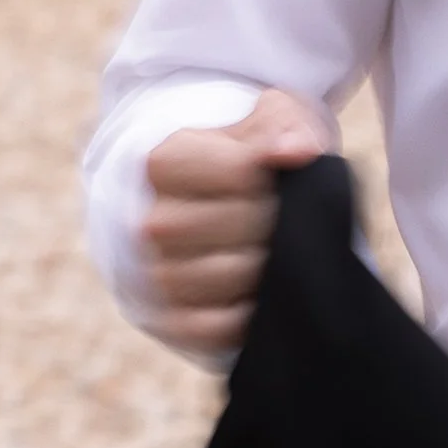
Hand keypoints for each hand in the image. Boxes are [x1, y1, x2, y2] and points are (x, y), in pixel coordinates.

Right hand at [140, 88, 331, 355]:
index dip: (274, 178)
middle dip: (276, 222)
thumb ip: (284, 128)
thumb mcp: (270, 120)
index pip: (242, 174)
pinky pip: (217, 327)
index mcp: (165, 162)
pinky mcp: (170, 321)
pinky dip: (247, 313)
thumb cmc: (250, 157)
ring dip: (265, 266)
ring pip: (232, 276)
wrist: (222, 205)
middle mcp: (151, 221)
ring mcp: (157, 274)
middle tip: (279, 218)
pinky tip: (256, 290)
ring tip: (268, 250)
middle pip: (242, 228)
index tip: (275, 178)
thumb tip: (296, 152)